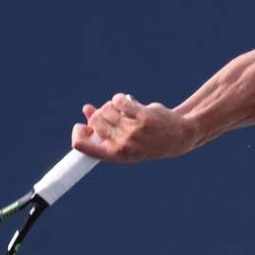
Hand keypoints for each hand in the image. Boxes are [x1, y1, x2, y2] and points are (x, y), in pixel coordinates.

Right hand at [71, 93, 195, 161]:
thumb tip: (86, 109)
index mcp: (116, 155)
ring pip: (107, 109)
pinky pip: (119, 101)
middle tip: (111, 116)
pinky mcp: (142, 116)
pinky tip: (127, 102)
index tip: (82, 126)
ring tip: (122, 111)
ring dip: (111, 106)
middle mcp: (123, 144)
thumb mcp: (126, 142)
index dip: (76, 134)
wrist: (177, 136)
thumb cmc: (148, 140)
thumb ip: (105, 129)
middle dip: (99, 115)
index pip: (82, 146)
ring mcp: (133, 130)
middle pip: (95, 121)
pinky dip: (120, 99)